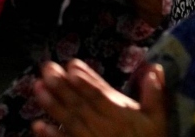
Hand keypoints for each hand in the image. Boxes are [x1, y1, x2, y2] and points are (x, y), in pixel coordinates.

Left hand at [32, 60, 167, 136]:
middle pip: (79, 102)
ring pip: (68, 119)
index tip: (72, 65)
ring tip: (37, 87)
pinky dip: (50, 135)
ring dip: (52, 104)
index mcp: (119, 113)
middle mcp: (101, 124)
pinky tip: (36, 125)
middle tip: (47, 68)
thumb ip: (155, 94)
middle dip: (62, 85)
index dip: (86, 80)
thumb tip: (153, 67)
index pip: (99, 93)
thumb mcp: (158, 118)